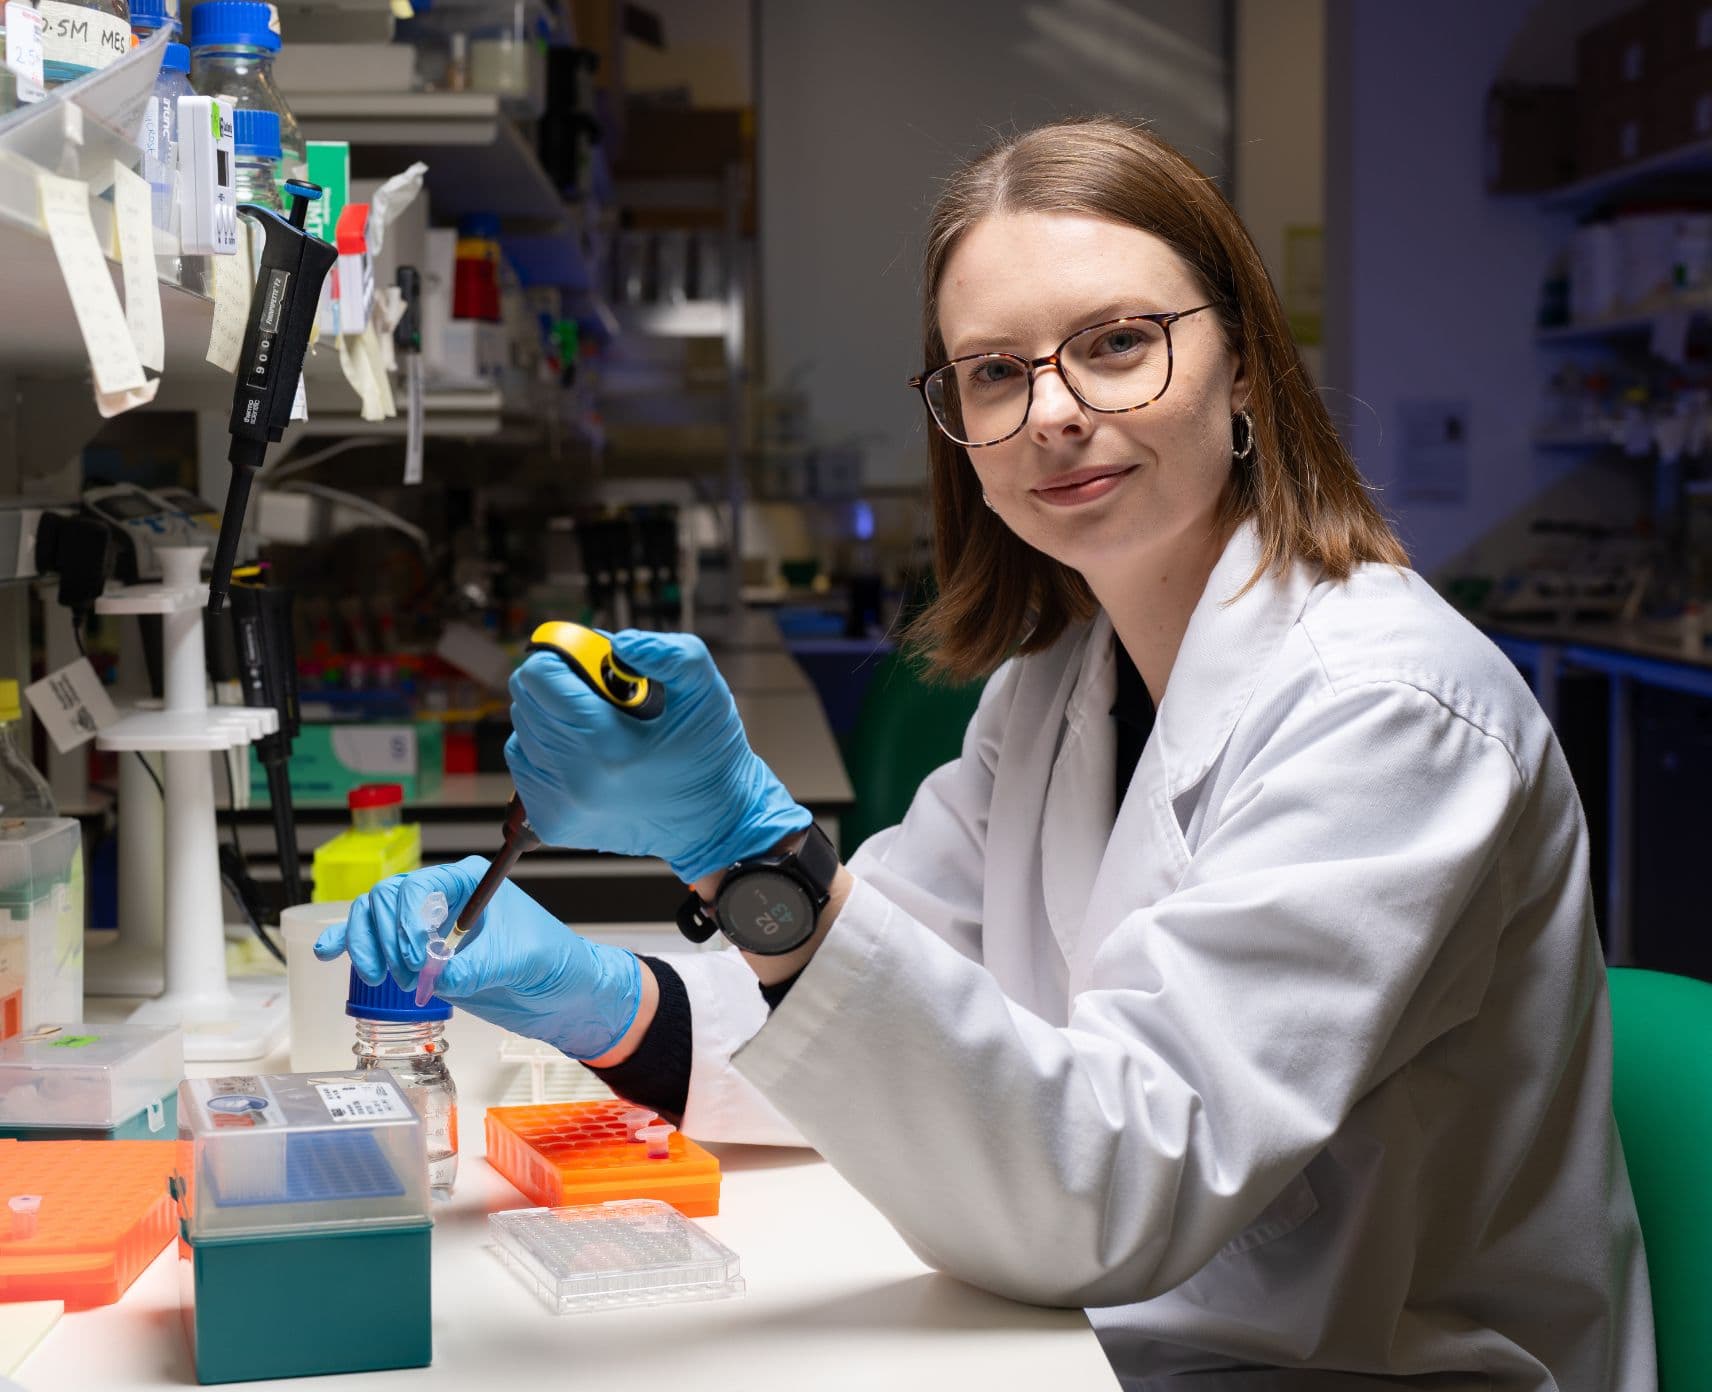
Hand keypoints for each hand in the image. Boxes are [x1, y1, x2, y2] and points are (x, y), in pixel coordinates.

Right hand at [312, 858, 642, 1060]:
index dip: (408, 921)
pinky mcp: (419, 952)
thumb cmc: (555, 964)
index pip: (420, 886)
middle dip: (386, 937)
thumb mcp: (521, 961)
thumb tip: (435, 974)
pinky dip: (350, 944)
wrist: (564, 996)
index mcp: (470, 881)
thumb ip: (477, 966)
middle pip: (388, 898)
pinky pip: (375, 940)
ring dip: (367, 945)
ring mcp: (428, 924)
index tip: (417, 957)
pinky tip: (328, 954)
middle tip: (403, 974)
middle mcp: (444, 896)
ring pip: (374, 917)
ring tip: (383, 977)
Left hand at [506, 629, 811, 883]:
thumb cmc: (708, 753)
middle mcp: (575, 780)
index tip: (584, 657)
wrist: (712, 821)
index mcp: (608, 745)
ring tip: (597, 725)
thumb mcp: (704, 690)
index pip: (540, 677)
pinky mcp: (552, 821)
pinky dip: (546, 749)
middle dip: (558, 682)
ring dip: (552, 716)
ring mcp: (560, 806)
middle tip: (598, 690)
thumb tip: (615, 642)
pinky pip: (524, 764)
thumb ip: (664, 653)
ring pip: (522, 729)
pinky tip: (584, 752)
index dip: (560, 655)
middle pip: (526, 699)